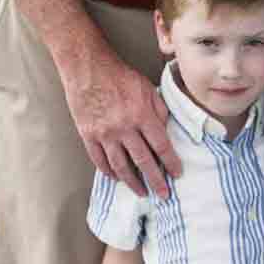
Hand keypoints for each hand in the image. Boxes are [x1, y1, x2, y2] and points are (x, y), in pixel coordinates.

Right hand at [59, 42, 181, 195]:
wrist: (87, 68)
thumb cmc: (119, 75)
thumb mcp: (147, 88)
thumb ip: (159, 110)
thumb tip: (166, 132)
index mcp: (141, 115)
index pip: (161, 146)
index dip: (171, 162)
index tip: (177, 174)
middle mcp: (124, 128)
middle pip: (143, 161)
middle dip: (155, 180)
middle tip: (163, 195)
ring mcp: (104, 134)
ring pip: (121, 166)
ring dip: (133, 182)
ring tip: (141, 193)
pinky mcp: (88, 135)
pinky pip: (100, 160)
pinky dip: (109, 172)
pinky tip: (117, 178)